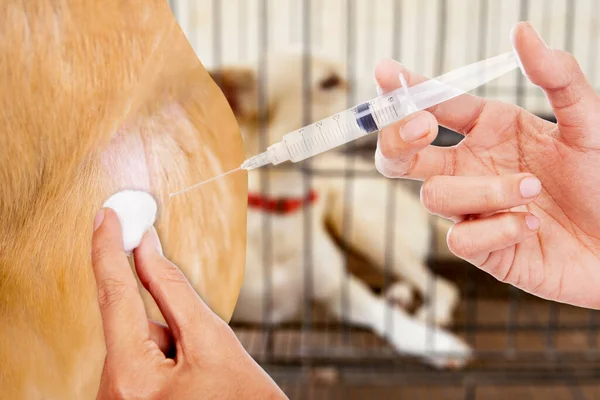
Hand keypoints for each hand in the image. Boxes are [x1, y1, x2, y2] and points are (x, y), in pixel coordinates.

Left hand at [91, 208, 285, 398]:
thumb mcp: (214, 342)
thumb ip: (173, 291)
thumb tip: (145, 250)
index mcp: (132, 379)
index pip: (115, 296)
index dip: (108, 248)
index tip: (107, 214)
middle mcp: (112, 395)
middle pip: (133, 328)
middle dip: (169, 324)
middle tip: (203, 352)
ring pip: (138, 346)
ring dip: (170, 344)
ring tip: (204, 377)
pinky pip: (138, 364)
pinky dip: (164, 359)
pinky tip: (191, 383)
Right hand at [374, 21, 599, 308]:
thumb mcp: (590, 122)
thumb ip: (558, 77)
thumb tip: (522, 32)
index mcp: (488, 131)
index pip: (435, 106)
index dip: (407, 90)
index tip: (386, 72)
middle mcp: (471, 167)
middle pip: (403, 155)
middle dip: (398, 138)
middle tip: (422, 127)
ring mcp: (471, 208)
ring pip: (434, 195)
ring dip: (484, 191)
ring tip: (533, 191)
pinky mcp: (479, 247)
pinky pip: (459, 238)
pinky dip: (496, 229)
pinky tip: (531, 225)